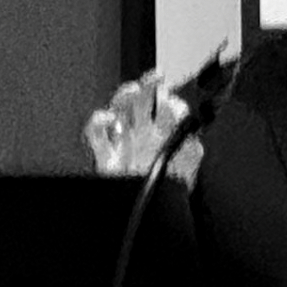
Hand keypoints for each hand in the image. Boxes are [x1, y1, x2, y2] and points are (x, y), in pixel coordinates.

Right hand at [82, 71, 201, 185]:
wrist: (149, 210)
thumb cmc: (169, 189)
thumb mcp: (188, 160)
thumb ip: (191, 142)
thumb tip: (189, 127)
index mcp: (163, 133)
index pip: (165, 105)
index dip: (170, 97)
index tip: (175, 98)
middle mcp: (143, 133)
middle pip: (142, 99)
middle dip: (149, 84)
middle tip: (157, 76)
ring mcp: (123, 141)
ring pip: (120, 107)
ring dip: (126, 95)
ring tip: (134, 91)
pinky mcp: (105, 154)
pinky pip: (95, 130)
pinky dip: (99, 120)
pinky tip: (109, 120)